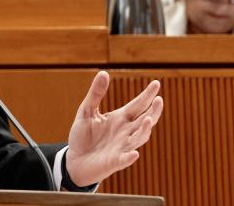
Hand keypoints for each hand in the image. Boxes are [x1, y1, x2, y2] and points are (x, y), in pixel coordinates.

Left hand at [65, 71, 162, 186]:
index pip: (138, 105)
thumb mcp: (87, 111)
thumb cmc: (83, 136)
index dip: (147, 95)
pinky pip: (124, 159)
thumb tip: (103, 72)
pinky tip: (134, 154)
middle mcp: (125, 132)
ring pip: (138, 138)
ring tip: (148, 120)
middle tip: (159, 101)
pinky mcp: (114, 161)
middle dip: (153, 111)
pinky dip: (129, 157)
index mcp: (120, 118)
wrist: (75, 160)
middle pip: (144, 120)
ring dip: (144, 130)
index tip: (156, 83)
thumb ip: (96, 93)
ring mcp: (122, 147)